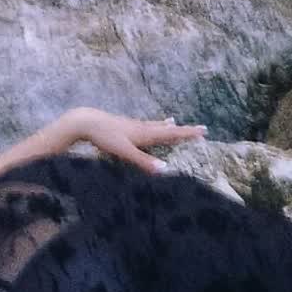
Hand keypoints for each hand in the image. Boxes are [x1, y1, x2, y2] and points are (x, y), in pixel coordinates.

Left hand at [58, 107, 206, 172]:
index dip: (188, 133)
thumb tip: (165, 169)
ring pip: (154, 125)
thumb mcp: (125, 152)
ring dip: (166, 125)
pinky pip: (143, 125)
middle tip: (198, 128)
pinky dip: (151, 125)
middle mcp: (142, 127)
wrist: (86, 122)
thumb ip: (144, 161)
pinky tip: (144, 125)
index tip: (204, 130)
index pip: (172, 134)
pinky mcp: (123, 125)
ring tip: (173, 121)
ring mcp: (132, 125)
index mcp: (146, 133)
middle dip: (182, 129)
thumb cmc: (105, 137)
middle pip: (166, 128)